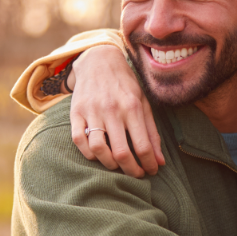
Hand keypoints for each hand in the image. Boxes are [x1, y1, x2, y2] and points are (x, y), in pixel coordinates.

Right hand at [68, 45, 164, 178]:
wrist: (99, 61)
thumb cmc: (125, 85)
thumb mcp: (143, 103)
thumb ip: (152, 133)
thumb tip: (160, 162)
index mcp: (132, 107)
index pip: (143, 146)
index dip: (148, 164)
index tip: (151, 172)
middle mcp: (112, 110)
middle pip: (121, 152)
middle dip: (131, 170)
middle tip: (136, 174)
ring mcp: (92, 111)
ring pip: (98, 149)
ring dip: (109, 164)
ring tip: (117, 165)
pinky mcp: (76, 112)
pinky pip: (78, 140)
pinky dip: (88, 153)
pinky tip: (98, 154)